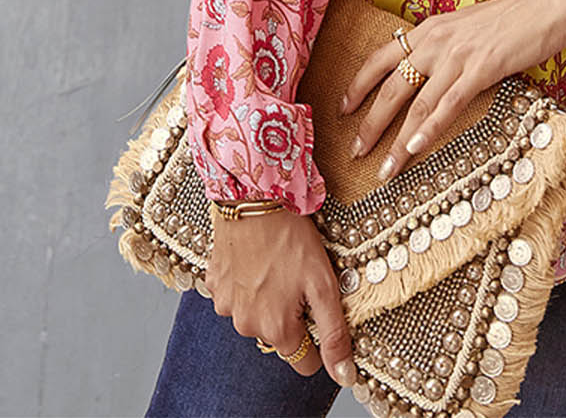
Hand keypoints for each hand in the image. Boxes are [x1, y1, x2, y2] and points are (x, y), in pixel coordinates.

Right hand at [204, 207, 357, 385]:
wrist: (253, 197)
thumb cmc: (291, 237)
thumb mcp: (323, 284)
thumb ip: (333, 333)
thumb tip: (344, 376)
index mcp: (275, 330)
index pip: (304, 360)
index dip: (316, 334)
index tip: (316, 303)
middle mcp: (245, 325)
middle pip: (279, 336)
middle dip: (290, 314)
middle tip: (298, 277)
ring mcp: (225, 306)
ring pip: (255, 315)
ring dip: (267, 298)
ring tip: (276, 264)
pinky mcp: (214, 284)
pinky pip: (235, 295)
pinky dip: (246, 283)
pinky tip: (256, 258)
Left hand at [338, 0, 565, 181]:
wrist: (548, 3)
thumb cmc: (513, 18)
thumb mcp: (467, 27)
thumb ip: (445, 47)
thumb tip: (429, 72)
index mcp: (431, 29)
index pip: (381, 57)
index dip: (359, 84)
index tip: (342, 109)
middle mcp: (437, 41)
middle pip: (392, 86)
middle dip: (370, 123)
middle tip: (355, 152)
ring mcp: (459, 55)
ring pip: (417, 103)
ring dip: (397, 140)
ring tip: (384, 169)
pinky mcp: (483, 68)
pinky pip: (449, 103)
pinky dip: (429, 128)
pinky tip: (415, 148)